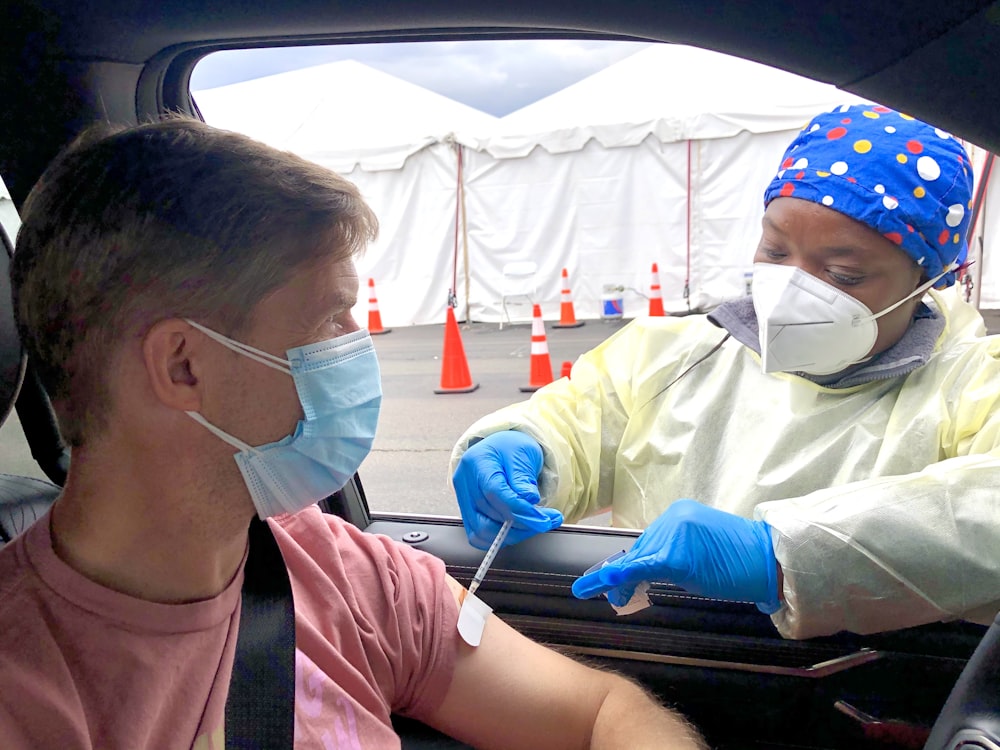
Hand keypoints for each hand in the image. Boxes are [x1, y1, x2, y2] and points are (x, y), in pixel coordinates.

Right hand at [452, 431, 563, 549]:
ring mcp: (462, 498)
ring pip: (482, 530)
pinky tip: (518, 530)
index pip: (494, 492)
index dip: (519, 509)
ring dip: (513, 534)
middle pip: (489, 514)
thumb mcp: (524, 454)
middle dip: (522, 524)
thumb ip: (524, 478)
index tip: (543, 518)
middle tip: (547, 521)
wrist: (502, 449)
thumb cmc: (512, 448)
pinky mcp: (466, 512)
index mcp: (477, 461)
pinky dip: (499, 538)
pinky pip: (478, 535)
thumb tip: (529, 500)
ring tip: (535, 525)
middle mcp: (464, 480)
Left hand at [572, 499, 779, 612]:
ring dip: (626, 582)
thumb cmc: (740, 561)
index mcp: (679, 514)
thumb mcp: (702, 551)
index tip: (612, 579)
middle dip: (625, 575)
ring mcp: (674, 534)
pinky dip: (624, 576)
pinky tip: (606, 583)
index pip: (648, 541)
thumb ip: (673, 554)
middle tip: (615, 597)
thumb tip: (641, 571)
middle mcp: (674, 518)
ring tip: (618, 599)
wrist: (768, 562)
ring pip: (640, 561)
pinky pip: (644, 567)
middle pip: (641, 550)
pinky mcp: (676, 556)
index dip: (630, 563)